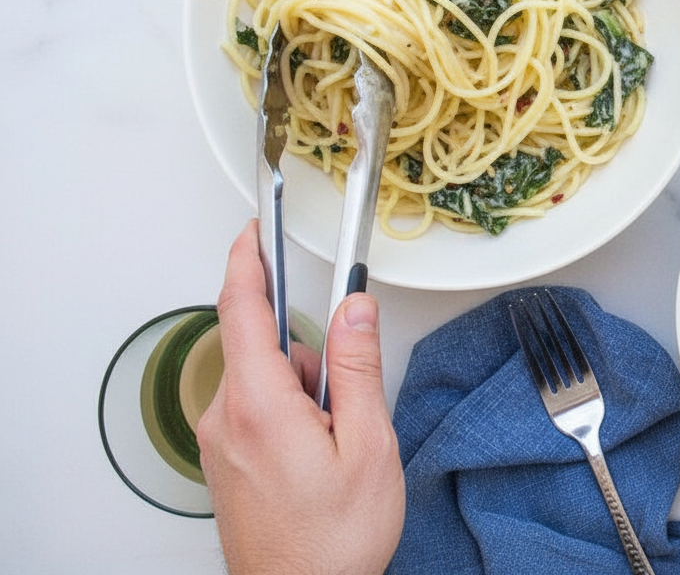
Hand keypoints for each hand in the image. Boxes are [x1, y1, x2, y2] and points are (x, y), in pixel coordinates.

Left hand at [196, 221, 404, 574]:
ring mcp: (220, 442)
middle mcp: (226, 418)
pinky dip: (289, 416)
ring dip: (303, 394)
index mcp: (259, 405)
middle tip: (346, 408)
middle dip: (311, 359)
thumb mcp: (367, 444)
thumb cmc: (333, 540)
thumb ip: (357, 367)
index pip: (242, 308)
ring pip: (264, 381)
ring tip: (334, 448)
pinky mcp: (224, 461)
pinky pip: (256, 410)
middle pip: (265, 347)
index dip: (248, 261)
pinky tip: (314, 459)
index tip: (254, 230)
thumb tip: (354, 307)